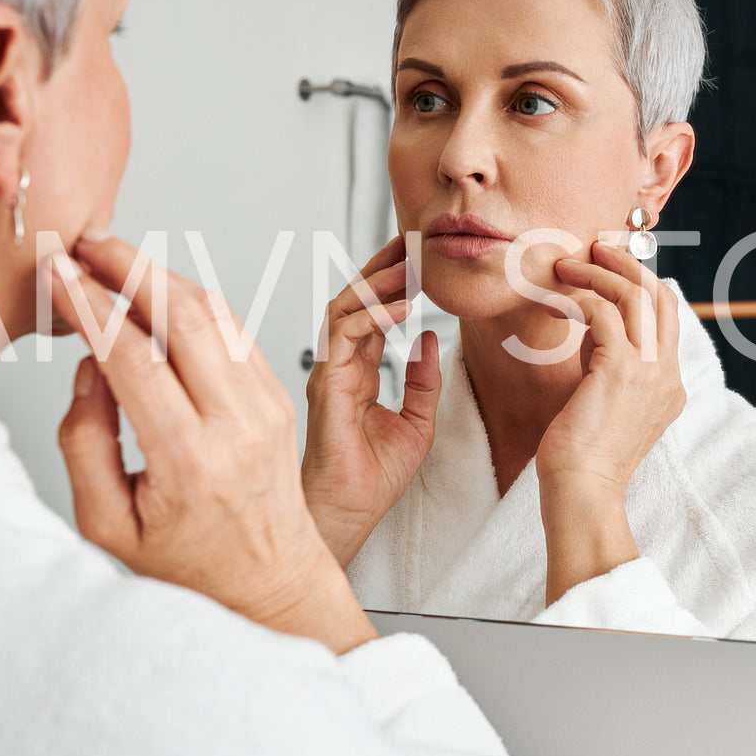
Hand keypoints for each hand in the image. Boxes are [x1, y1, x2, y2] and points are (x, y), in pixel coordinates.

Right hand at [52, 235, 375, 654]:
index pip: (133, 356)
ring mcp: (266, 407)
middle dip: (128, 267)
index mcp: (188, 460)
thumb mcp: (107, 523)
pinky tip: (158, 292)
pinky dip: (194, 301)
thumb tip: (89, 367)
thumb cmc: (188, 564)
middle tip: (85, 243)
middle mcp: (236, 425)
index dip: (91, 305)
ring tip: (113, 258)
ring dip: (161, 275)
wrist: (270, 583)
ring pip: (214, 313)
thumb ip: (85, 441)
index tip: (59, 275)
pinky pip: (235, 331)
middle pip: (181, 316)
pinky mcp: (279, 398)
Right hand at [302, 236, 441, 566]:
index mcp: (357, 372)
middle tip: (413, 242)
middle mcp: (339, 366)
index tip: (419, 259)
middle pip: (354, 300)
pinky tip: (400, 306)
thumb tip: (428, 337)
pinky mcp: (327, 385)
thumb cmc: (372, 479)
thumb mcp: (416, 422)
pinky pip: (344, 336)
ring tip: (409, 264)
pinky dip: (371, 316)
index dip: (393, 283)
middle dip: (382, 268)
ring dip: (377, 283)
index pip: (371, 313)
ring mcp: (329, 373)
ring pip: (345, 309)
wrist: (351, 514)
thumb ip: (421, 380)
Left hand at [535, 241, 687, 602]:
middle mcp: (666, 374)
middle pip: (660, 294)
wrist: (582, 491)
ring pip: (634, 295)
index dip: (640, 282)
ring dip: (597, 273)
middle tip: (593, 249)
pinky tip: (553, 302)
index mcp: (668, 384)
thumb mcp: (604, 401)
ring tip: (565, 266)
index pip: (667, 315)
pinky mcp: (619, 371)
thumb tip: (592, 322)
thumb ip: (607, 362)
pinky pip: (601, 312)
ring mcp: (648, 372)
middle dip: (626, 264)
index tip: (607, 267)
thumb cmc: (581, 455)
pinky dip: (576, 298)